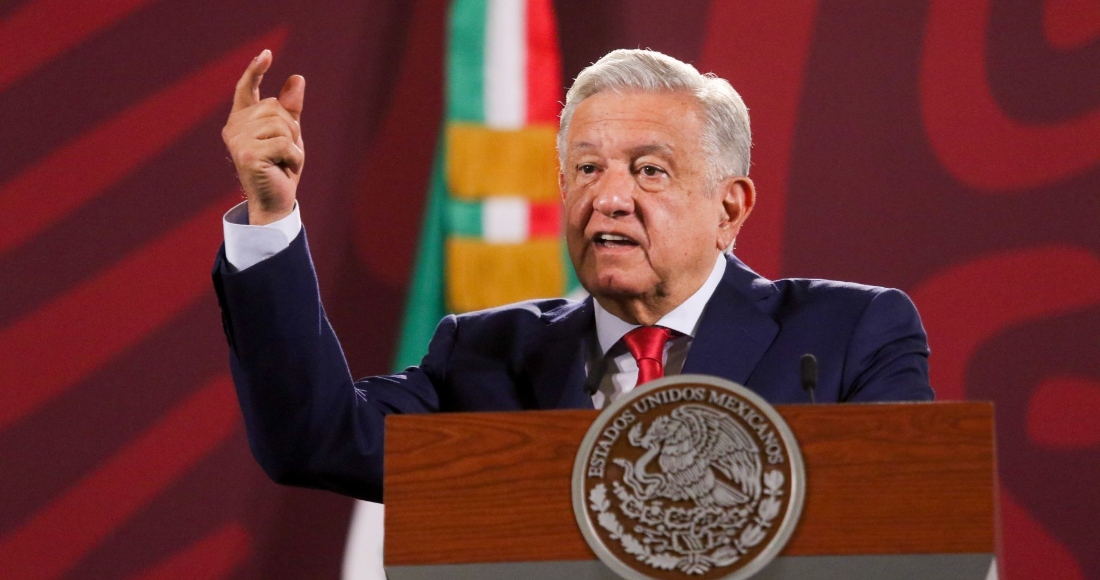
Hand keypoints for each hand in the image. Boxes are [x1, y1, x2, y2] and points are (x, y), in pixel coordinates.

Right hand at [222, 49, 304, 224]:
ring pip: (281, 125)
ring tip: (283, 162)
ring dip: (293, 146)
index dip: (255, 71)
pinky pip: (285, 144)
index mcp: (242, 120)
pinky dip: (294, 158)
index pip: (247, 89)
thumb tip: (297, 78)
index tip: (266, 54)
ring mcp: (238, 140)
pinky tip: (284, 169)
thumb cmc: (280, 168)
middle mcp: (234, 127)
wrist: (275, 201)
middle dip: (291, 129)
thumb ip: (291, 108)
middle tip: (284, 153)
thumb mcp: (289, 134)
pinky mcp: (246, 154)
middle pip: (276, 108)